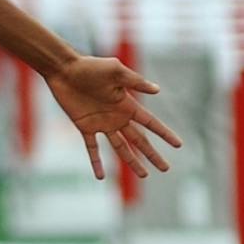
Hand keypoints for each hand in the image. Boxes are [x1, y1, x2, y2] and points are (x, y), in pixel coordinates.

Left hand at [46, 56, 180, 180]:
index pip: (150, 123)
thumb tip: (158, 90)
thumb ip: (135, 82)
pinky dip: (96, 162)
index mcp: (127, 105)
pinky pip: (92, 148)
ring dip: (132, 162)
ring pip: (120, 148)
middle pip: (139, 140)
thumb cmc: (91, 66)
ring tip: (144, 175)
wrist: (64, 70)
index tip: (178, 144)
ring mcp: (101, 123)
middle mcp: (117, 117)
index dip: (164, 133)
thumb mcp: (116, 71)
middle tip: (166, 168)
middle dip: (152, 154)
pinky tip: (100, 176)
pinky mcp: (84, 127)